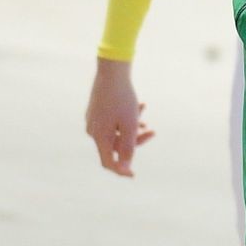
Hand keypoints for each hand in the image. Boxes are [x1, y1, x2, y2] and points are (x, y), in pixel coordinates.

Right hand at [85, 57, 153, 177]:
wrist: (112, 70)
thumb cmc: (123, 98)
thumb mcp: (130, 124)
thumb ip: (128, 147)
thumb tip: (125, 168)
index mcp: (99, 137)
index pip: (108, 162)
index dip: (121, 170)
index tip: (133, 175)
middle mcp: (93, 130)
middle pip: (115, 145)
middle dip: (134, 140)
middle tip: (152, 131)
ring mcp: (93, 120)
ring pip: (116, 131)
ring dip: (132, 127)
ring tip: (143, 114)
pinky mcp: (97, 110)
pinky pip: (113, 121)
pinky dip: (125, 118)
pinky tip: (139, 107)